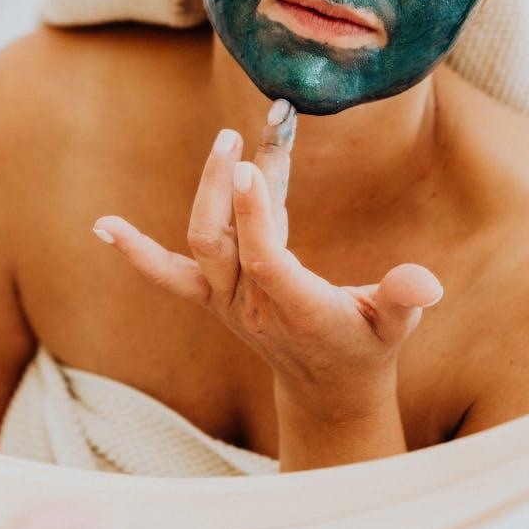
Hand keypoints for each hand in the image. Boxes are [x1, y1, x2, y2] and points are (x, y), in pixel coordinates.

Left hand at [93, 101, 442, 434]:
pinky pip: (167, 273)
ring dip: (206, 192)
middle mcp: (252, 304)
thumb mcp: (394, 326)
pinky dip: (135, 251)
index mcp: (298, 308)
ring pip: (201, 243)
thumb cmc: (366, 346)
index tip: (251, 166)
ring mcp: (226, 300)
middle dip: (222, 191)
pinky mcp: (212, 295)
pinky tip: (103, 225)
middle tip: (235, 140)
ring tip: (227, 142)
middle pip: (219, 244)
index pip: (265, 260)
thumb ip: (403, 302)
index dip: (253, 217)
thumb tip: (425, 284)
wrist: (327, 388)